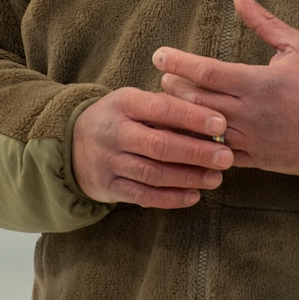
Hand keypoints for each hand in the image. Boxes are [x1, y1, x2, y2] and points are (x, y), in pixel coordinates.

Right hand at [71, 88, 232, 208]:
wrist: (72, 143)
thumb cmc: (120, 118)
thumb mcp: (135, 101)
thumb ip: (167, 107)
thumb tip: (212, 120)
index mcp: (123, 103)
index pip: (161, 108)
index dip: (192, 117)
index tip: (221, 124)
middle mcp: (113, 132)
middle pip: (159, 145)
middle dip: (196, 152)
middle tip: (226, 157)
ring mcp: (109, 162)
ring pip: (153, 173)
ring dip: (188, 177)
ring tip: (216, 178)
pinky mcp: (109, 187)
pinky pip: (143, 196)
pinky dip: (170, 198)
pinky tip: (194, 196)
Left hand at [155, 0, 298, 176]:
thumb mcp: (298, 45)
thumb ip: (263, 22)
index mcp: (259, 83)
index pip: (207, 71)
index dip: (178, 62)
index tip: (159, 55)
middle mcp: (250, 113)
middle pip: (197, 101)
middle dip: (174, 87)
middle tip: (163, 75)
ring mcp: (251, 140)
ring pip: (202, 129)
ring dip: (180, 116)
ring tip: (168, 102)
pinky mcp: (254, 160)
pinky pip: (217, 154)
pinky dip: (198, 144)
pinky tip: (185, 134)